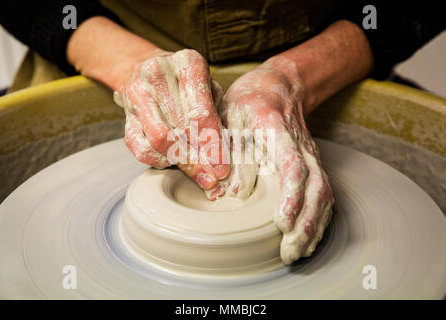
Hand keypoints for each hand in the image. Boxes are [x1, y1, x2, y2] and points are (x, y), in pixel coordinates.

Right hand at [114, 49, 229, 189]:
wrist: (146, 67)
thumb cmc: (187, 82)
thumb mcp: (210, 87)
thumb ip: (219, 115)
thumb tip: (229, 152)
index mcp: (187, 63)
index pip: (202, 113)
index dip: (213, 145)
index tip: (223, 167)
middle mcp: (158, 75)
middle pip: (181, 128)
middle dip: (200, 160)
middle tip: (212, 179)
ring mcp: (137, 94)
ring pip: (159, 139)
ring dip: (181, 162)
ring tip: (198, 175)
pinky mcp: (125, 114)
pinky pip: (139, 147)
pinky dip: (158, 160)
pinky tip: (173, 162)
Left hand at [208, 55, 333, 263]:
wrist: (279, 86)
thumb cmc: (248, 102)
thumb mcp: (230, 117)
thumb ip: (233, 151)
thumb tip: (234, 193)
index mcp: (278, 130)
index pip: (293, 166)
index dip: (291, 196)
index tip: (281, 223)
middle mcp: (302, 147)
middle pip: (315, 187)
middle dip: (306, 223)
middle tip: (289, 252)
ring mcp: (311, 157)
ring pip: (324, 194)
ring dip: (313, 227)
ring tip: (297, 253)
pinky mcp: (313, 166)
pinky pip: (323, 195)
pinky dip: (318, 220)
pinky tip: (307, 239)